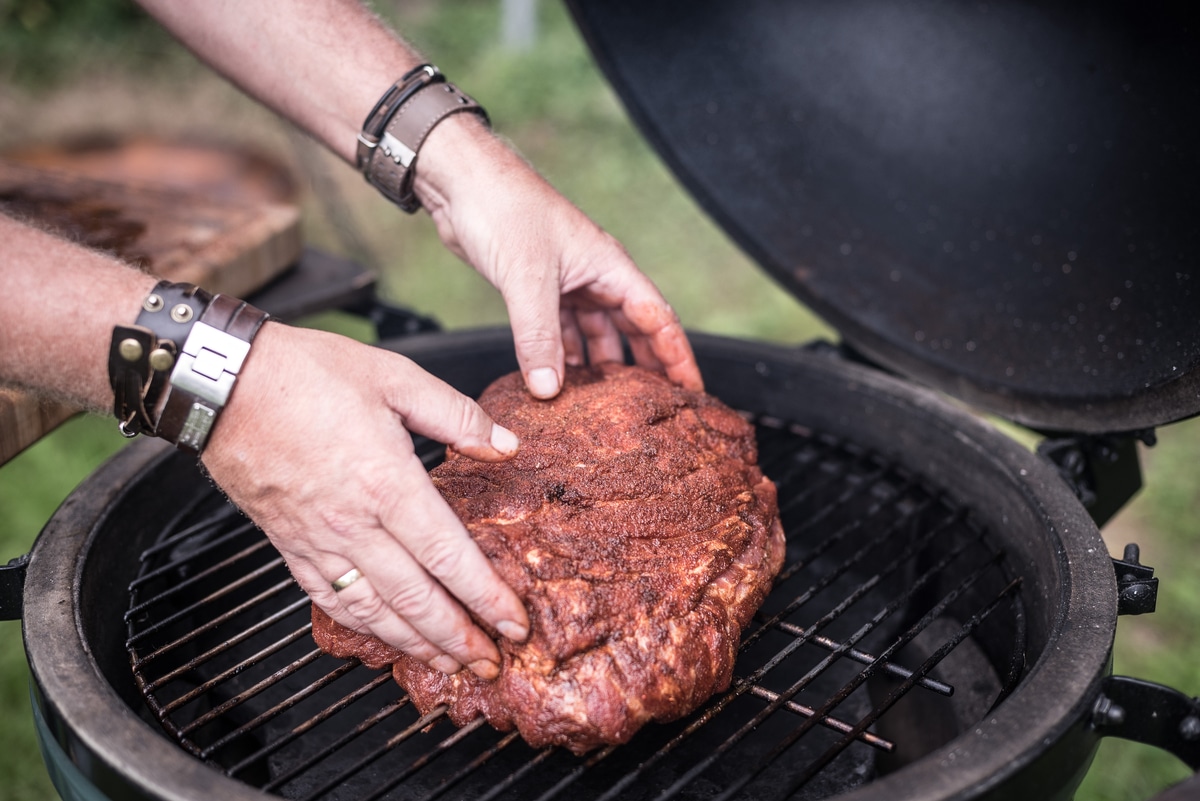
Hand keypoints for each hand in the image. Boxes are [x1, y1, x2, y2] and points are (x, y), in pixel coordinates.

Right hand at [201, 323, 530, 678]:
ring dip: (416, 644)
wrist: (221, 384)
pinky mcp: (289, 544)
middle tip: (490, 665)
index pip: (449, 558)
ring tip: (449, 665)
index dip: (485, 597)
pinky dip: (363, 626)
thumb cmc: (305, 374)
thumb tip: (506, 443)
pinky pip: (330, 599)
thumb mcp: (395, 377)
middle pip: (416, 599)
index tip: (513, 624)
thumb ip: (457, 415)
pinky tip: (385, 636)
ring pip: (374, 610)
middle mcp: (354, 524)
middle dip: (459, 639)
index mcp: (388, 483)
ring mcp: (318, 540)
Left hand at [414, 118, 704, 398]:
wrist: (461, 182)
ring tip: (608, 408)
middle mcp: (595, 276)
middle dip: (646, 369)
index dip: (677, 356)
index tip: (692, 391)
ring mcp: (567, 284)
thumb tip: (549, 389)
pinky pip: (561, 333)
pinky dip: (563, 358)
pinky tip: (559, 383)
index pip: (658, 319)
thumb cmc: (503, 207)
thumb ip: (540, 336)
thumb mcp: (527, 278)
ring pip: (596, 335)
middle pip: (633, 331)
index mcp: (610, 267)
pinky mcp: (538, 291)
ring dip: (600, 369)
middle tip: (658, 408)